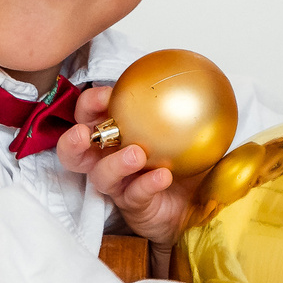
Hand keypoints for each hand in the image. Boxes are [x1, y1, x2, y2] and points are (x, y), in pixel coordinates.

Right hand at [56, 86, 196, 244]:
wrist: (202, 202)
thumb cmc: (190, 162)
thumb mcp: (193, 129)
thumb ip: (190, 107)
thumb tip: (209, 74)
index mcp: (118, 135)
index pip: (92, 116)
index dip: (90, 104)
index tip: (107, 94)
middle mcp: (110, 160)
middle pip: (76, 151)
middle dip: (73, 140)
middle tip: (84, 132)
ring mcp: (120, 186)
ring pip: (101, 176)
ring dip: (115, 163)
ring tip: (136, 154)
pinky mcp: (134, 207)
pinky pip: (135, 195)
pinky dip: (147, 184)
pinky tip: (163, 176)